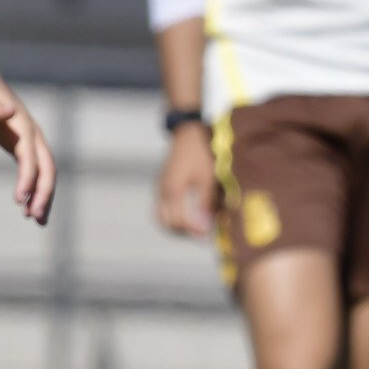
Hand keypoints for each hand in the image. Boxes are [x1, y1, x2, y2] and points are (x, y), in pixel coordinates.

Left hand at [0, 77, 55, 225]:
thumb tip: (9, 112)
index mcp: (24, 127)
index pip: (30, 157)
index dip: (27, 179)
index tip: (19, 200)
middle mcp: (33, 136)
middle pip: (47, 169)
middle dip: (43, 194)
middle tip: (34, 217)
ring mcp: (31, 143)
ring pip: (45, 174)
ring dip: (43, 196)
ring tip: (37, 221)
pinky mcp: (24, 148)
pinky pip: (35, 173)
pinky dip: (35, 190)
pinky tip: (28, 207)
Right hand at [155, 121, 216, 239]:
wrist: (189, 132)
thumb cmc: (202, 153)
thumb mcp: (209, 178)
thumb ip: (207, 204)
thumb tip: (206, 228)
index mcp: (173, 189)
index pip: (179, 222)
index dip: (194, 232)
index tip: (209, 235)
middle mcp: (162, 190)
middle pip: (167, 224)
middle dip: (184, 233)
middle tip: (202, 235)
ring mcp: (160, 188)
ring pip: (162, 218)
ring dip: (177, 227)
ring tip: (196, 229)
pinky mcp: (162, 185)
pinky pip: (162, 208)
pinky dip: (173, 216)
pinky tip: (189, 216)